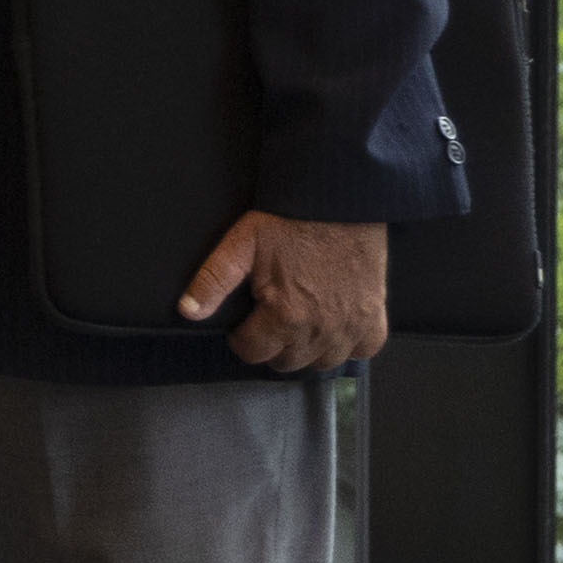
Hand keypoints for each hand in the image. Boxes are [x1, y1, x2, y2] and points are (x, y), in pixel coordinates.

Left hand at [185, 210, 390, 369]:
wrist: (340, 200)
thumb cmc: (290, 220)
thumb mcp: (241, 244)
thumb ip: (213, 281)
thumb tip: (188, 311)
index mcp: (285, 315)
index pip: (253, 353)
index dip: (243, 338)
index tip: (245, 324)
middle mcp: (320, 329)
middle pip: (286, 362)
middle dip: (273, 345)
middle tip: (271, 319)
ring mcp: (351, 326)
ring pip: (323, 362)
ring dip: (308, 349)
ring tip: (300, 323)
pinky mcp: (375, 316)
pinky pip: (363, 350)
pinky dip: (350, 344)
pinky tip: (335, 326)